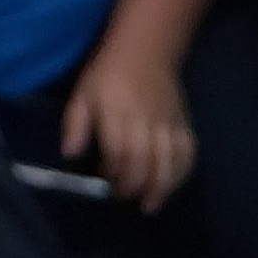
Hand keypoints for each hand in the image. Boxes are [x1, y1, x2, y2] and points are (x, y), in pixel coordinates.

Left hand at [62, 40, 195, 212]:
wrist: (145, 51)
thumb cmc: (108, 74)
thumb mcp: (83, 92)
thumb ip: (76, 124)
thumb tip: (69, 154)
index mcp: (116, 111)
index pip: (118, 151)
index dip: (113, 173)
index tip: (105, 183)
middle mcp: (144, 120)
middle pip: (144, 161)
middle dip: (134, 186)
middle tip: (124, 198)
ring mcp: (168, 123)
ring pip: (169, 162)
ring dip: (161, 188)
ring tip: (149, 205)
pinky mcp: (183, 124)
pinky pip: (188, 154)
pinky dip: (182, 174)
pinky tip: (171, 186)